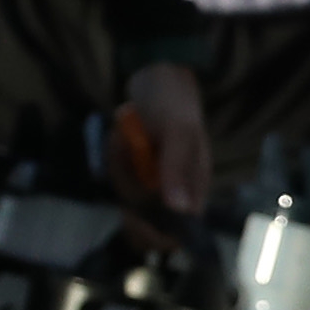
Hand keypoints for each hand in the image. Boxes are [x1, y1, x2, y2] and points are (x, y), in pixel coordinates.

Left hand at [113, 59, 210, 227]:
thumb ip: (177, 168)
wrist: (155, 76)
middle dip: (128, 190)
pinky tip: (120, 139)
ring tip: (125, 136)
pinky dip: (115, 161)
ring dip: (119, 168)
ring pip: (127, 199)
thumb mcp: (177, 130)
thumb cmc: (174, 102)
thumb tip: (178, 209)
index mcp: (194, 188)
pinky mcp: (136, 171)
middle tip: (126, 154)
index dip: (155, 233)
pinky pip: (119, 180)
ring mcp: (154, 182)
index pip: (177, 234)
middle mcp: (175, 191)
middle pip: (145, 219)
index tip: (133, 214)